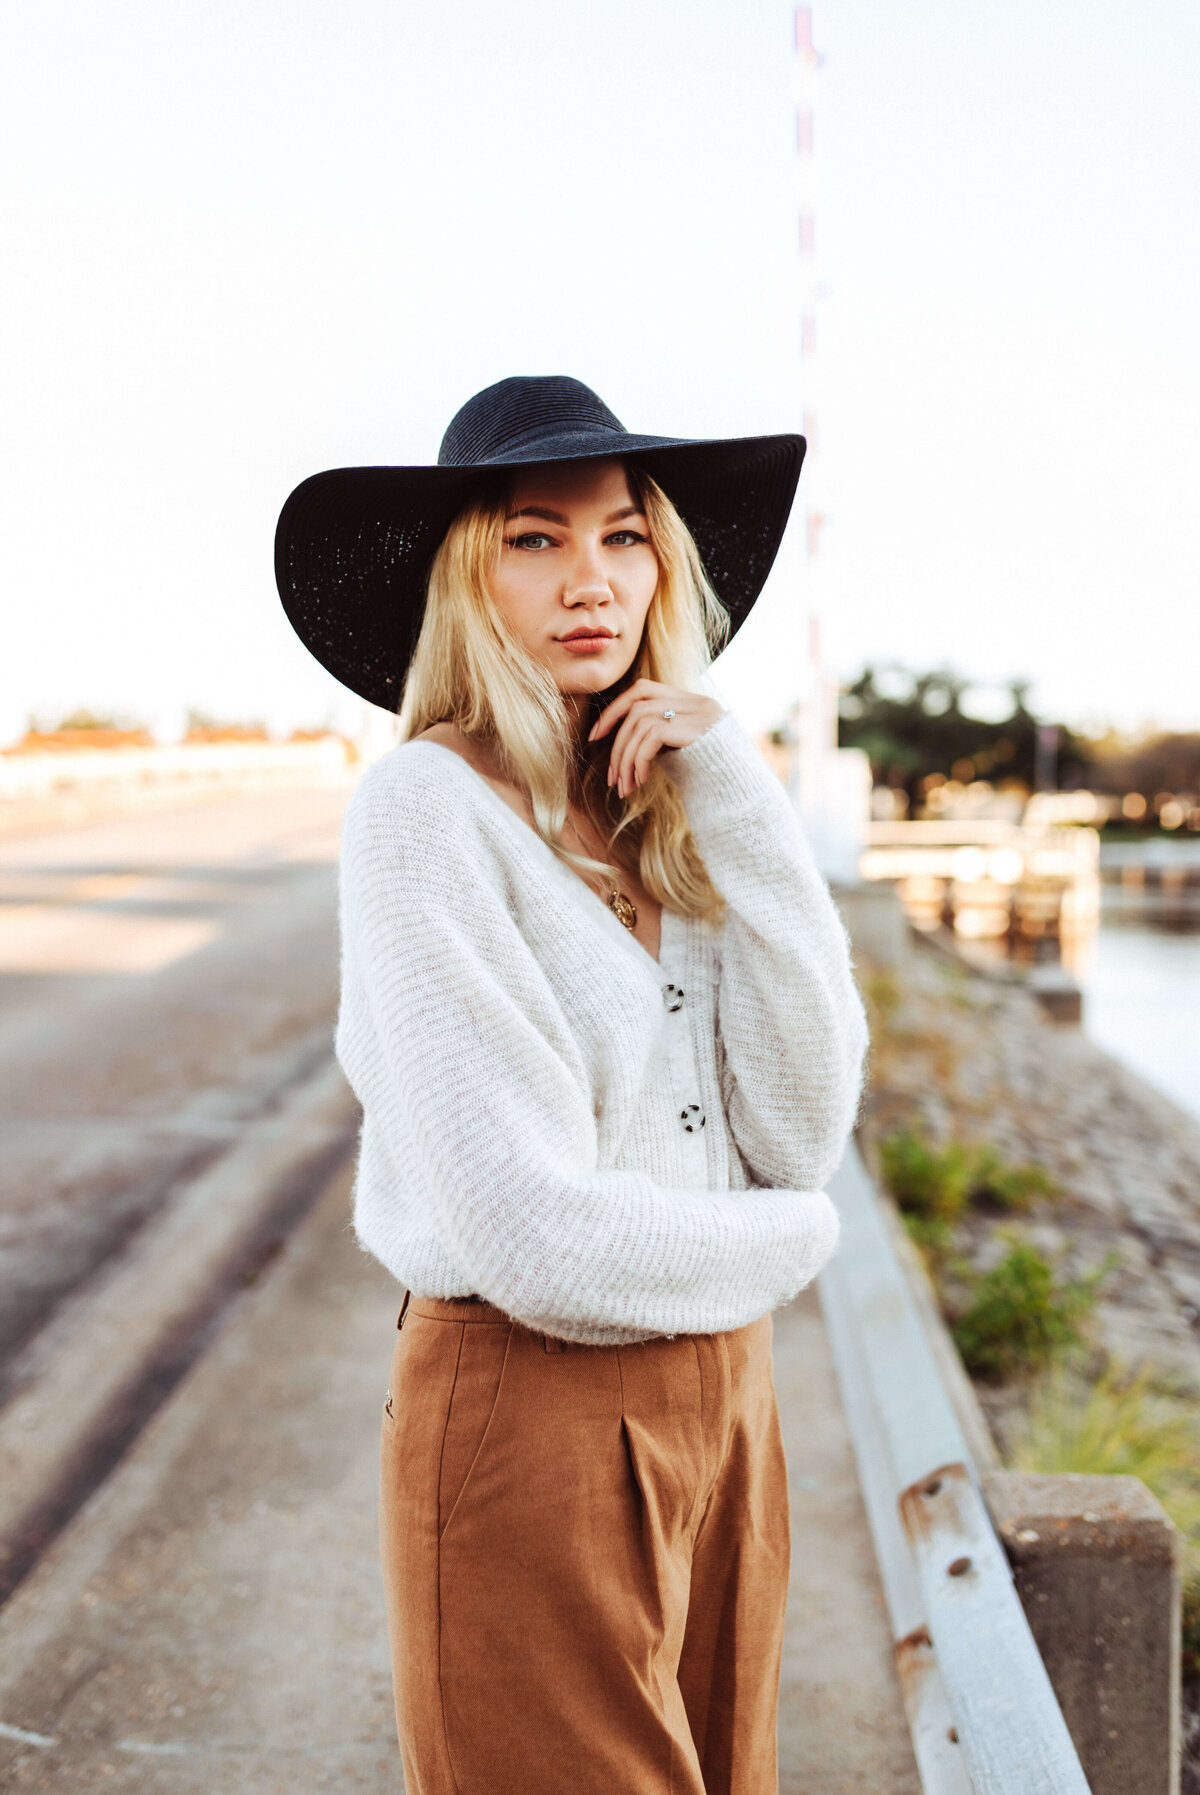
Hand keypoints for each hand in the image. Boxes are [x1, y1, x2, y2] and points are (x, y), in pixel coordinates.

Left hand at [587, 680, 724, 798]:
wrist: (740, 790)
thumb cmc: (707, 775)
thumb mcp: (677, 751)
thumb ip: (656, 736)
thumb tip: (618, 742)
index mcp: (689, 700)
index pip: (641, 689)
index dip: (613, 710)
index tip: (594, 736)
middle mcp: (695, 700)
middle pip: (636, 706)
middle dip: (616, 742)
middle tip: (611, 777)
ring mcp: (697, 712)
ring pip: (640, 723)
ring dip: (626, 759)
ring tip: (625, 787)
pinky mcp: (696, 728)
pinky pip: (651, 736)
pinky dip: (639, 759)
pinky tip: (642, 780)